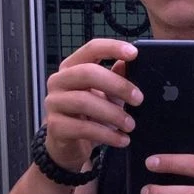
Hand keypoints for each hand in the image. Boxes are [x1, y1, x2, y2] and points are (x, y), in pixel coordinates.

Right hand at [43, 39, 142, 170]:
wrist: (70, 146)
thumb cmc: (89, 116)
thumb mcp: (106, 95)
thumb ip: (116, 78)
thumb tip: (128, 63)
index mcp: (72, 67)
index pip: (91, 49)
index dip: (112, 48)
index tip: (134, 53)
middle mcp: (59, 81)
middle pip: (87, 73)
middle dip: (117, 85)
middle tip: (139, 99)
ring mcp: (54, 103)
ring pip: (84, 102)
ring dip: (113, 114)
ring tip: (131, 125)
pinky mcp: (56, 127)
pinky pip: (83, 128)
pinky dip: (107, 135)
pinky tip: (122, 140)